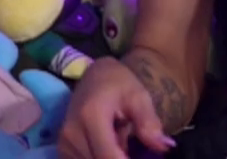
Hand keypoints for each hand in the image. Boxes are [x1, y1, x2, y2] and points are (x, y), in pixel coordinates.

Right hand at [59, 57, 175, 158]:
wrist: (94, 76)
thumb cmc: (119, 83)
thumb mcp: (139, 97)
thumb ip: (149, 123)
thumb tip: (164, 146)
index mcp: (91, 117)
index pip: (107, 156)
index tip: (146, 158)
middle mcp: (71, 133)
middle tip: (137, 150)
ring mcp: (63, 143)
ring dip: (110, 158)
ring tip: (122, 143)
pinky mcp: (62, 149)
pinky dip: (100, 157)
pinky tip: (111, 147)